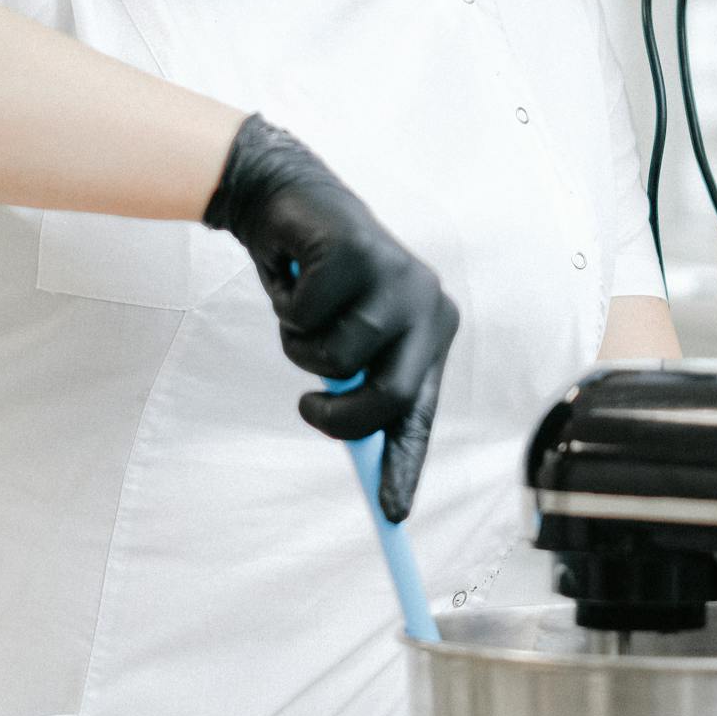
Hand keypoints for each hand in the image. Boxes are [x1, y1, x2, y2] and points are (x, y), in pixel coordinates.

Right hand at [203, 113, 458, 521]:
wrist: (287, 202)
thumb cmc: (315, 283)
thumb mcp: (340, 339)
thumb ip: (356, 386)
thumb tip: (362, 454)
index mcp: (430, 332)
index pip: (419, 413)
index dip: (404, 465)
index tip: (392, 513)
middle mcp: (427, 306)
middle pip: (391, 396)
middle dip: (339, 417)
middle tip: (308, 407)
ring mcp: (398, 277)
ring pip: (339, 359)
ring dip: (300, 345)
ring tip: (301, 312)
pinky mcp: (361, 252)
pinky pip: (307, 317)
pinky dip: (286, 306)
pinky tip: (295, 274)